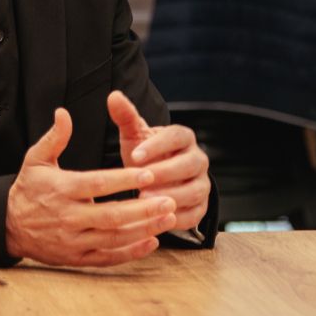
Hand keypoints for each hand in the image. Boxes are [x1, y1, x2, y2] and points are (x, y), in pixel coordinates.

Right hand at [5, 107, 177, 266]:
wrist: (8, 225)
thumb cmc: (28, 189)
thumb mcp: (35, 159)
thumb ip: (54, 138)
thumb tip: (64, 112)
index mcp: (63, 189)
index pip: (98, 184)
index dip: (124, 179)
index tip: (148, 172)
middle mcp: (69, 217)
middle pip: (111, 215)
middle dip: (143, 209)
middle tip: (169, 200)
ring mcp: (73, 240)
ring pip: (114, 238)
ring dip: (143, 230)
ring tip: (169, 218)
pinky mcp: (77, 258)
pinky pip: (108, 258)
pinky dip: (131, 252)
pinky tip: (152, 241)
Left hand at [107, 91, 210, 230]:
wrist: (156, 181)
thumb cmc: (144, 155)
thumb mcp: (134, 136)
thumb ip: (126, 117)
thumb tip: (113, 96)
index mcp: (183, 138)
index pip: (176, 136)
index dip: (157, 146)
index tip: (134, 156)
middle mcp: (197, 159)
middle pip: (189, 164)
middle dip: (165, 173)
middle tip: (142, 180)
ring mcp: (202, 183)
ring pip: (194, 190)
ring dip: (171, 196)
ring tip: (146, 200)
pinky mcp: (201, 206)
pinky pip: (195, 214)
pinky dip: (177, 218)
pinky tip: (156, 219)